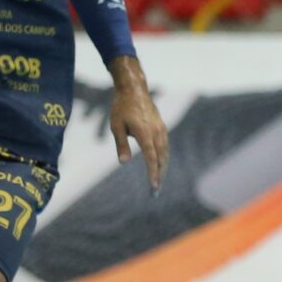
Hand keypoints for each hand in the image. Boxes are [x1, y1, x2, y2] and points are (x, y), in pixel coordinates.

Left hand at [107, 59, 168, 192]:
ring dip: (163, 168)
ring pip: (165, 153)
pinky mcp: (161, 127)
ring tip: (158, 181)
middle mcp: (156, 132)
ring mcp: (161, 129)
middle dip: (160, 176)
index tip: (153, 187)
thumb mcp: (116, 126)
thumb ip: (121, 144)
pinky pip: (165, 146)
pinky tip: (160, 164)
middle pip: (162, 159)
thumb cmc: (121, 107)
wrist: (134, 89)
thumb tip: (124, 162)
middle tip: (155, 192)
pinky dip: (163, 158)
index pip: (151, 158)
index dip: (153, 173)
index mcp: (145, 133)